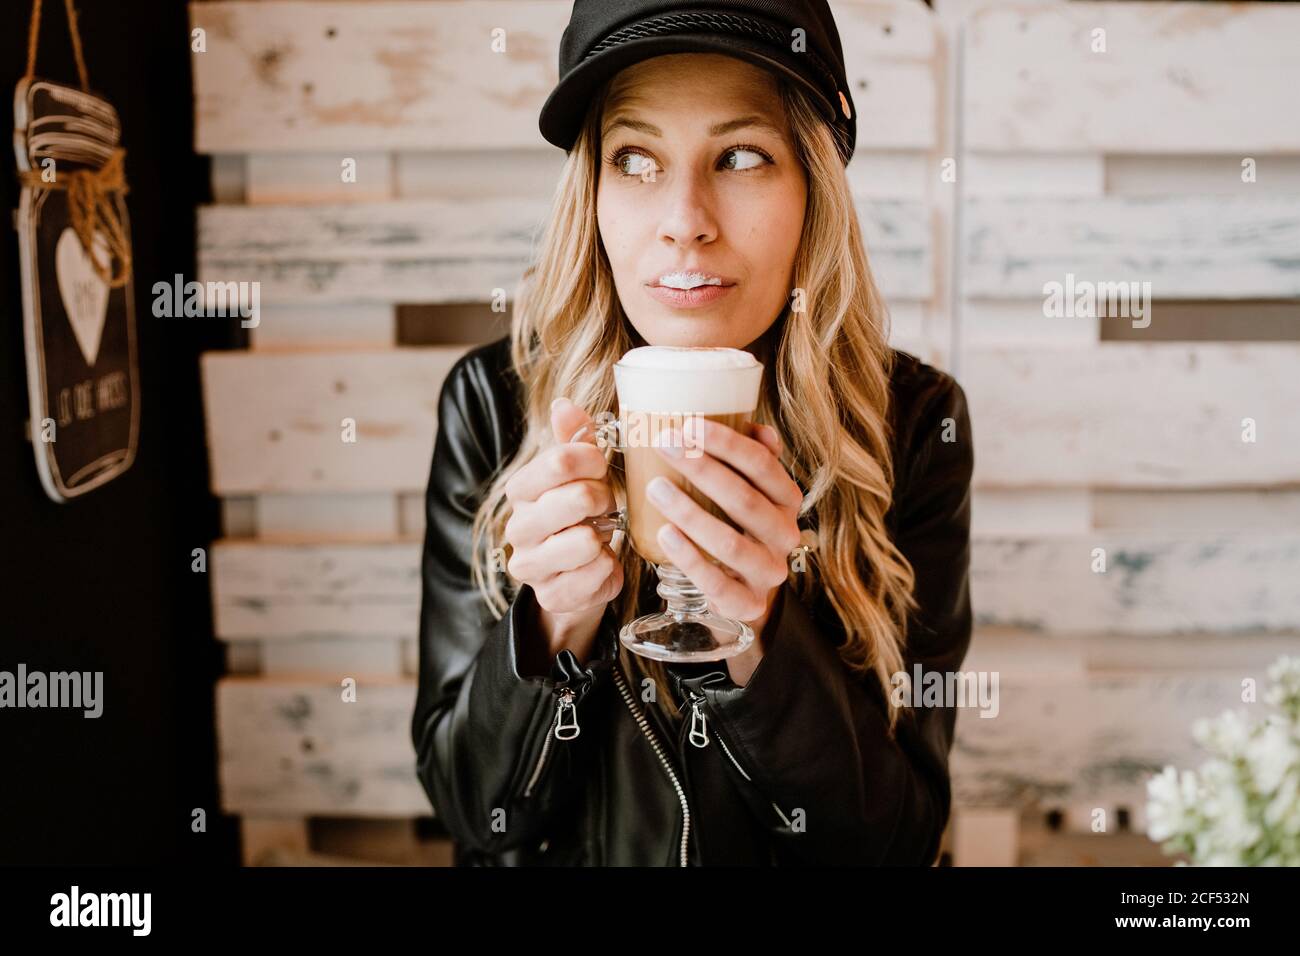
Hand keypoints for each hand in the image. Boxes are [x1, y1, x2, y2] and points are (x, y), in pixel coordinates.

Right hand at [503, 397, 623, 662]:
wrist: (572, 574)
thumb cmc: (578, 514)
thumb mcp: (578, 472)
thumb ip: (572, 439)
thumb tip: (563, 404)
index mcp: (520, 489)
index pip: (560, 461)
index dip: (593, 462)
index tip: (600, 469)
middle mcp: (517, 527)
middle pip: (577, 498)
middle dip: (604, 500)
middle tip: (604, 507)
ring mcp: (531, 565)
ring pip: (586, 542)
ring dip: (606, 537)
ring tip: (599, 536)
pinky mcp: (551, 596)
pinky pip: (597, 576)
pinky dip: (609, 568)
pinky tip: (600, 563)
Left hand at [648, 418, 803, 640]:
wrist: (746, 590)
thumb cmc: (739, 527)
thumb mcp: (753, 491)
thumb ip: (755, 461)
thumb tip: (756, 427)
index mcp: (787, 500)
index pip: (762, 465)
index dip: (727, 443)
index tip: (689, 424)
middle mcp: (785, 535)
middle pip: (744, 500)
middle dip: (701, 469)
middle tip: (664, 445)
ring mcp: (768, 571)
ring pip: (730, 543)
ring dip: (690, 513)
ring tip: (655, 489)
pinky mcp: (747, 603)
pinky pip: (717, 583)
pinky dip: (690, 558)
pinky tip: (666, 534)